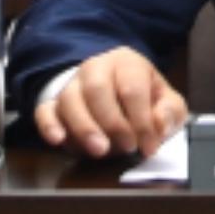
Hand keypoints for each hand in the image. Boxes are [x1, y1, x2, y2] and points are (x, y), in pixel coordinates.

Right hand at [31, 47, 181, 158]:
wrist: (115, 92)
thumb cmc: (144, 99)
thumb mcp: (167, 102)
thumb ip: (170, 112)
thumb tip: (159, 124)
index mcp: (127, 63)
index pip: (132, 88)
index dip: (142, 120)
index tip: (149, 146)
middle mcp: (96, 68)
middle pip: (97, 89)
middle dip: (112, 121)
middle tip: (126, 147)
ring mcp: (72, 85)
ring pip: (69, 100)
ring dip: (84, 127)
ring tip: (99, 150)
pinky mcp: (53, 104)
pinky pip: (44, 111)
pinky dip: (49, 126)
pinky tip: (58, 140)